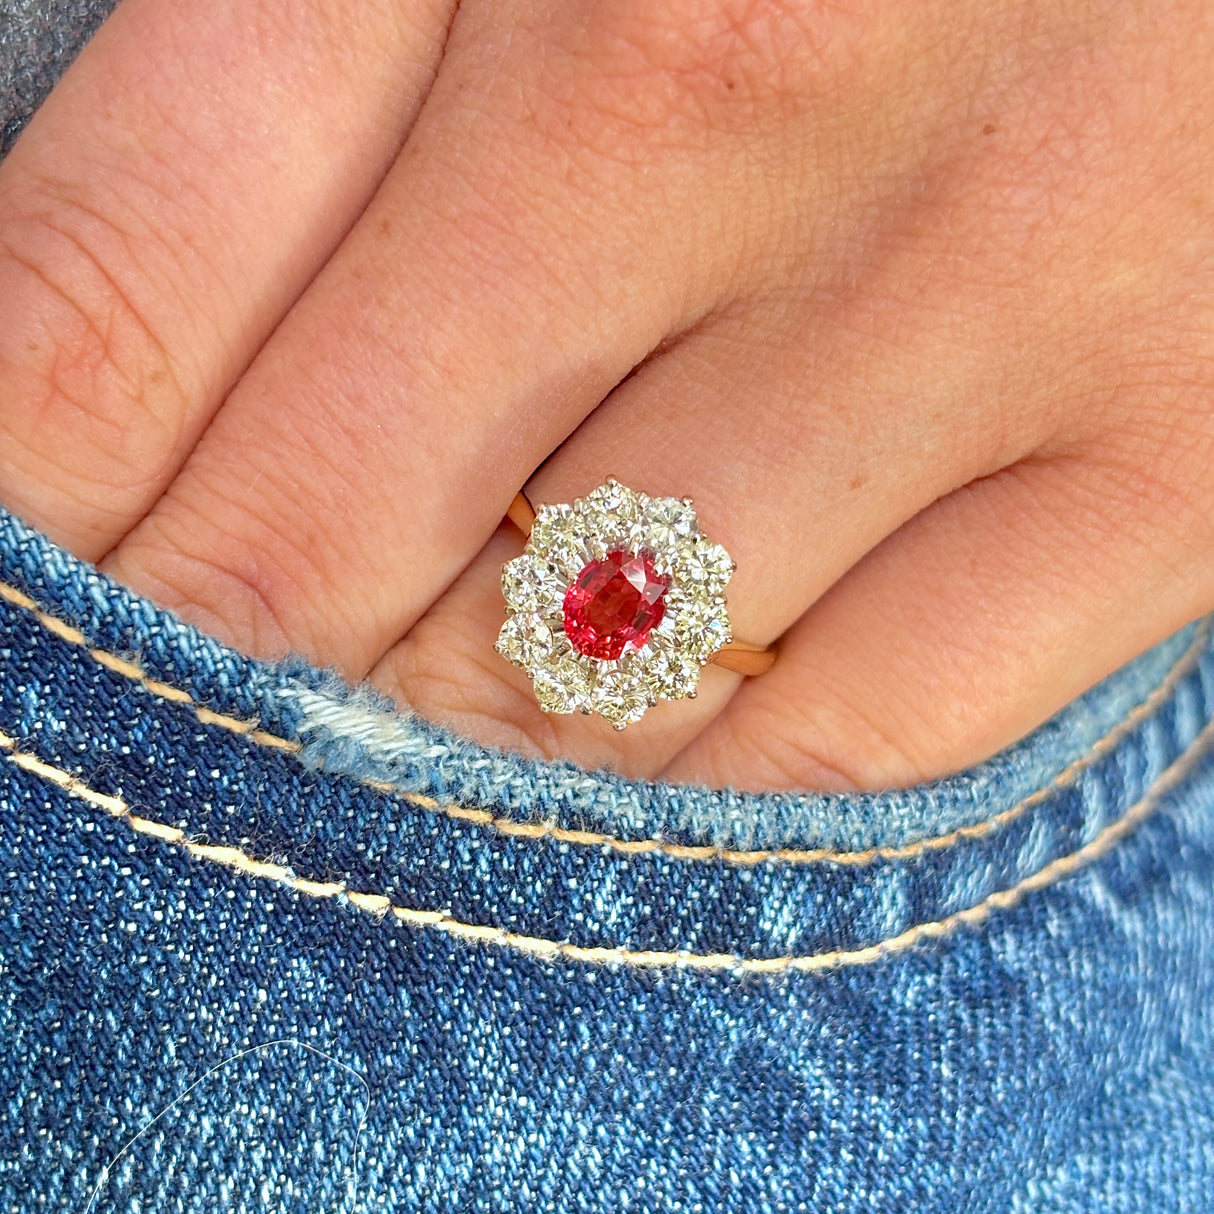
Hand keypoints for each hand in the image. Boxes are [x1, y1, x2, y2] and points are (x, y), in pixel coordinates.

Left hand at [1, 0, 1210, 790]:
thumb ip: (330, 104)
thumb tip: (117, 420)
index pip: (120, 279)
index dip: (24, 496)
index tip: (20, 598)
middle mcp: (730, 82)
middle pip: (324, 516)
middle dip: (209, 673)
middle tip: (172, 744)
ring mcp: (976, 286)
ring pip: (580, 671)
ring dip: (436, 774)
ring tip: (388, 797)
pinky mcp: (1173, 464)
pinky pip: (843, 754)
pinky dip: (691, 833)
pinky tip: (615, 833)